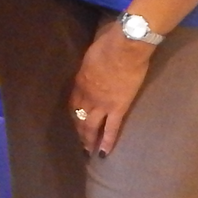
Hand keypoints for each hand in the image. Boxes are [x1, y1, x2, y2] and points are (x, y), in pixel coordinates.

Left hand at [68, 21, 156, 154]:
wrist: (124, 48)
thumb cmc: (109, 44)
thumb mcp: (91, 55)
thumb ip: (90, 66)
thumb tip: (93, 67)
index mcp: (80, 81)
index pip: (73, 102)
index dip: (73, 113)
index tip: (72, 121)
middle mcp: (87, 96)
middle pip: (79, 116)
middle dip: (77, 131)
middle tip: (75, 143)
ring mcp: (102, 104)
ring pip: (91, 126)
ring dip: (88, 140)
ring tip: (86, 152)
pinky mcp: (118, 108)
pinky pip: (112, 128)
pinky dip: (107, 141)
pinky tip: (103, 153)